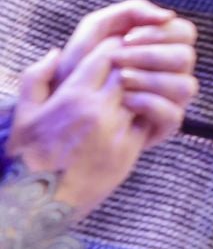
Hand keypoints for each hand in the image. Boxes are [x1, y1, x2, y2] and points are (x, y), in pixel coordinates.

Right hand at [8, 0, 199, 214]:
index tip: (119, 48)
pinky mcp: (129, 150)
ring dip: (148, 86)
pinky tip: (147, 110)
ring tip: (144, 85)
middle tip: (138, 62)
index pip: (106, 54)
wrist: (38, 202)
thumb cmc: (28, 158)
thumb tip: (56, 52)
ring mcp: (115, 130)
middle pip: (131, 69)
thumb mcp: (23, 115)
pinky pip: (152, 120)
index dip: (117, 46)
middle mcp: (96, 110)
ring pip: (146, 92)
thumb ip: (36, 79)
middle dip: (137, 62)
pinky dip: (154, 110)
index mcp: (70, 97)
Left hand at [52, 0, 197, 146]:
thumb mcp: (96, 30)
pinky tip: (124, 102)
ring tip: (120, 82)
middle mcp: (172, 72)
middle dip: (150, 56)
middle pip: (186, 57)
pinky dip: (149, 104)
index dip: (161, 33)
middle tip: (118, 61)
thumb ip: (130, 11)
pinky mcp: (163, 125)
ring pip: (186, 85)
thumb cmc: (78, 66)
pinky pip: (174, 114)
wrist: (58, 108)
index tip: (128, 39)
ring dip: (150, 80)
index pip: (184, 32)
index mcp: (163, 47)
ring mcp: (171, 99)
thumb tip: (168, 15)